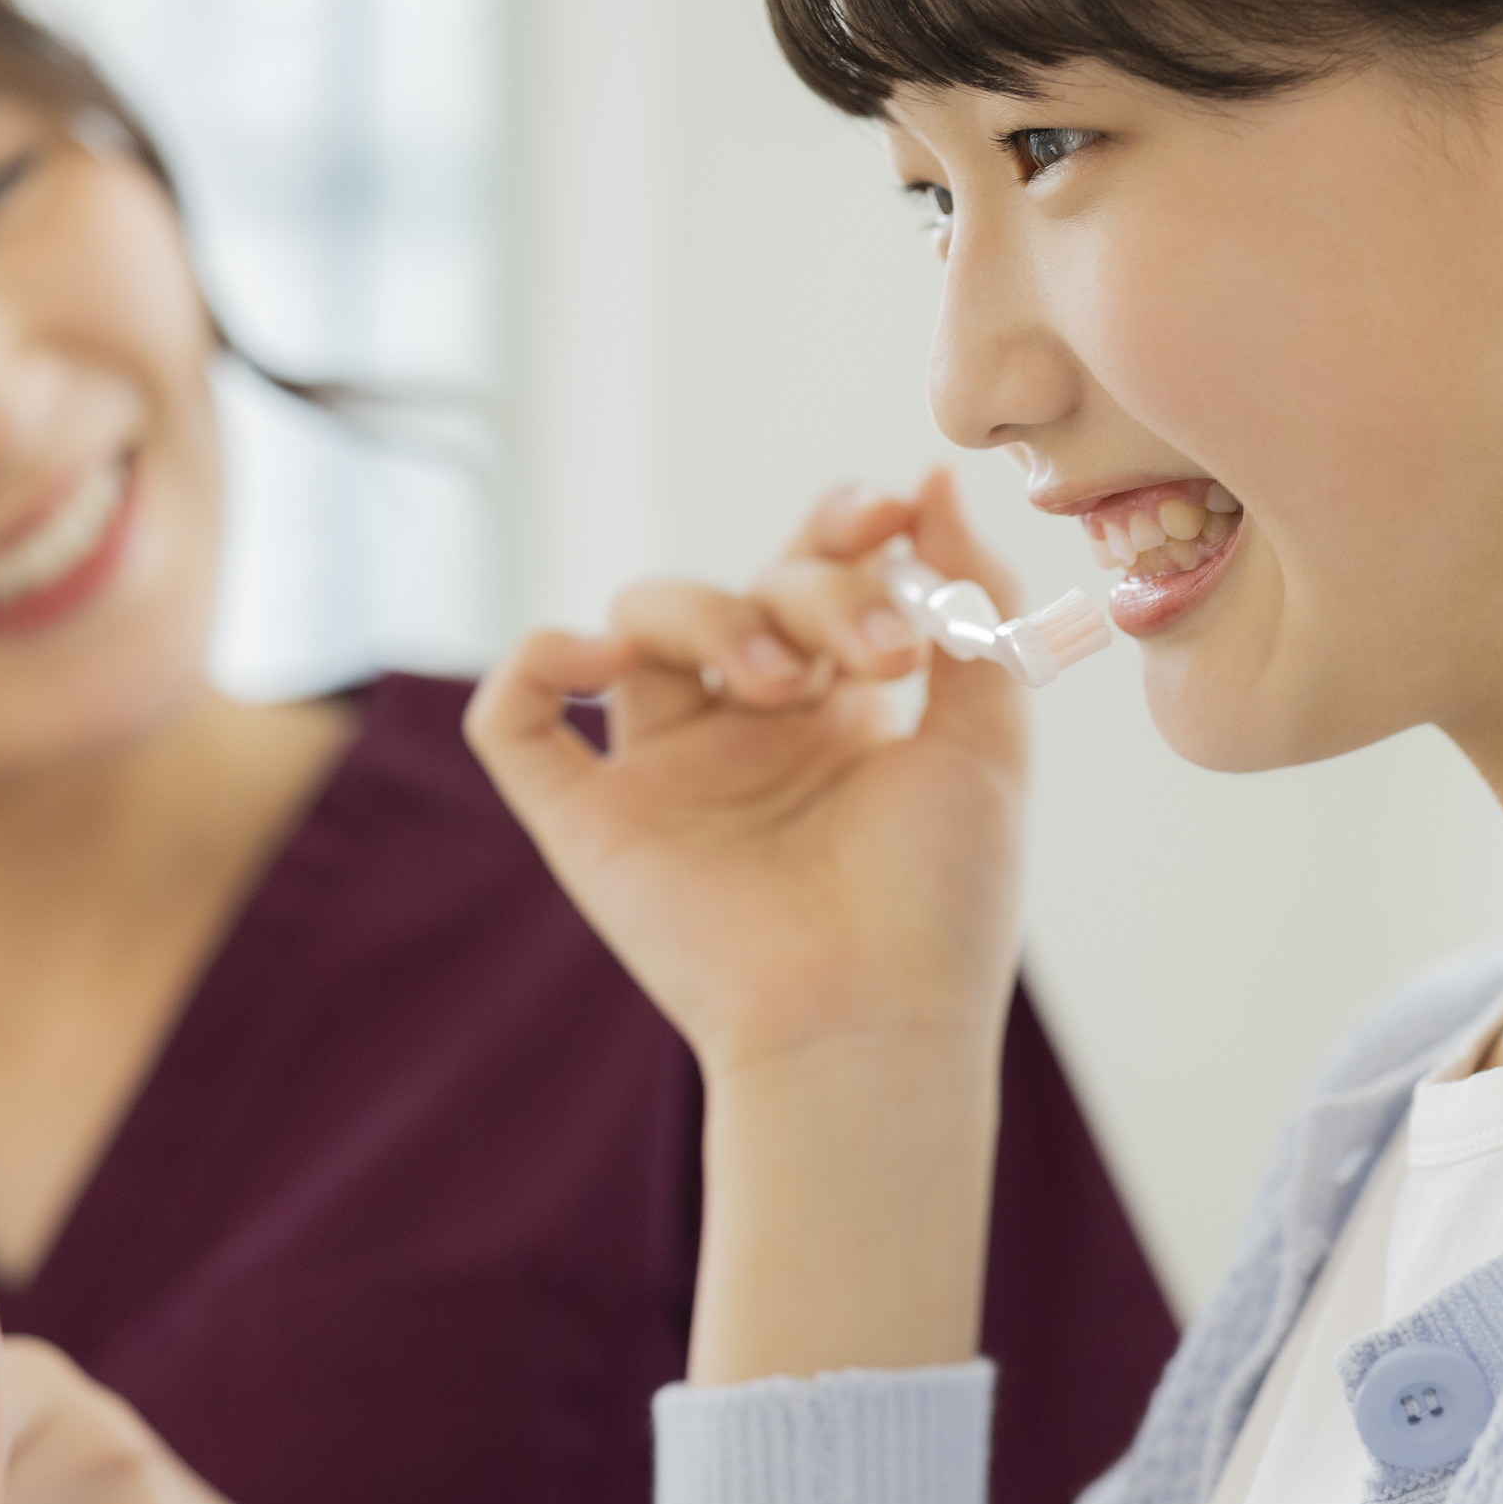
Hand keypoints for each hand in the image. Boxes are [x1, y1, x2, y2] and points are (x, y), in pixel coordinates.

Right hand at [465, 470, 1026, 1077]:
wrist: (873, 1024)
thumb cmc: (941, 906)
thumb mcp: (985, 738)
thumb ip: (969, 603)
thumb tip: (931, 479)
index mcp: (837, 713)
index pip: (813, 573)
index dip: (841, 527)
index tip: (891, 516)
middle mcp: (744, 733)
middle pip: (741, 586)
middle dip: (810, 588)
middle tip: (876, 651)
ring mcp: (663, 774)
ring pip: (637, 620)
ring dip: (712, 614)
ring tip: (787, 683)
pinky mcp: (590, 825)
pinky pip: (517, 721)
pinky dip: (538, 660)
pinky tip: (604, 654)